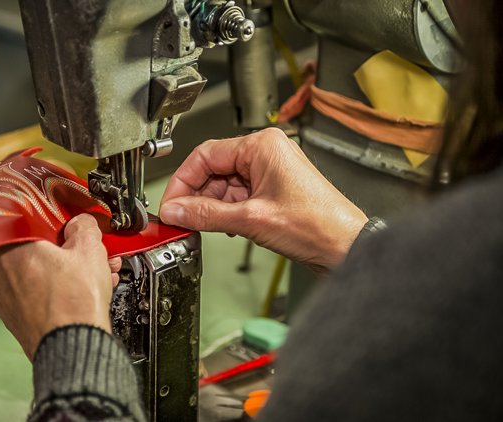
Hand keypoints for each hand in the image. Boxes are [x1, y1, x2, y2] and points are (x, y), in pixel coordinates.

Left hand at [0, 214, 119, 360]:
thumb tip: (81, 224)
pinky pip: (36, 293)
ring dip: (65, 269)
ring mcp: (1, 298)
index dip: (57, 223)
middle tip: (87, 250)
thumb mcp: (88, 248)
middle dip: (66, 249)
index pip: (29, 222)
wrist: (74, 347)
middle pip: (34, 249)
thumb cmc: (72, 303)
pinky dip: (56, 289)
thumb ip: (83, 226)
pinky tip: (81, 289)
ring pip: (36, 272)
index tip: (72, 226)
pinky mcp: (14, 318)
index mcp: (1, 247)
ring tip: (93, 271)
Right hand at [159, 129, 367, 274]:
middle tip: (180, 219)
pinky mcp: (271, 191)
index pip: (205, 155)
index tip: (170, 204)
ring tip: (200, 226)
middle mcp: (265, 153)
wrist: (347, 246)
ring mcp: (269, 172)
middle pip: (212, 169)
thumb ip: (206, 214)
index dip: (182, 182)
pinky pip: (236, 196)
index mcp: (262, 146)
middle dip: (195, 196)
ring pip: (223, 185)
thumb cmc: (318, 224)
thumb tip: (175, 212)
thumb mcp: (251, 220)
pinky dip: (224, 212)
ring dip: (210, 207)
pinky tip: (222, 226)